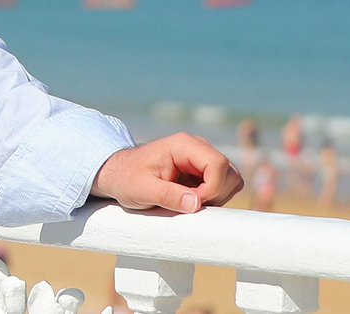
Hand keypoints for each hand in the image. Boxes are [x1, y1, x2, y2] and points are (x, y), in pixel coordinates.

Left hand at [90, 132, 242, 213]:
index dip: (211, 189)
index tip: (192, 203)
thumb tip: (196, 204)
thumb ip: (167, 196)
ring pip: (231, 179)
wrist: (119, 174)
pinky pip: (224, 186)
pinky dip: (214, 198)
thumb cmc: (126, 179)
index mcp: (183, 145)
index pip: (217, 164)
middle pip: (229, 172)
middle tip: (188, 204)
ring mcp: (202, 158)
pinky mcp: (203, 170)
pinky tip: (191, 200)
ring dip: (216, 197)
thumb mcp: (141, 190)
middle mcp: (197, 147)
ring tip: (187, 202)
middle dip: (215, 194)